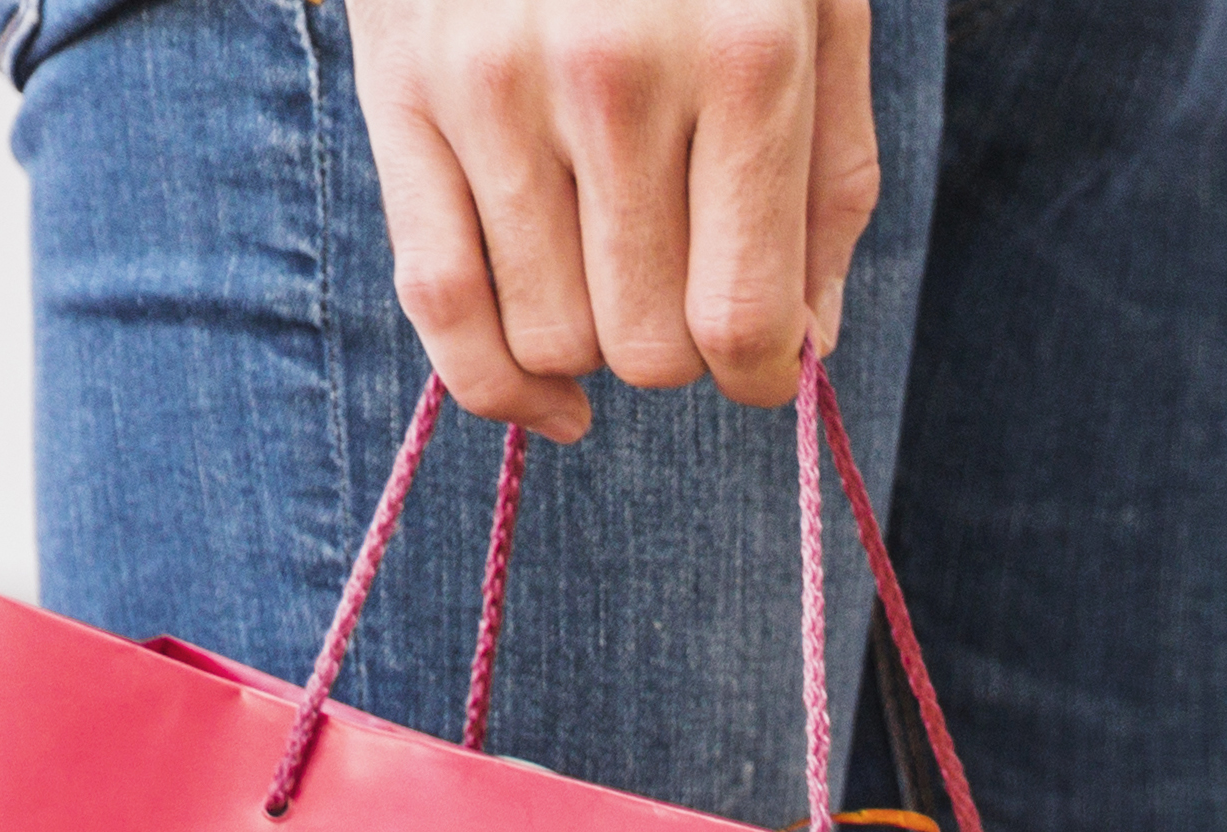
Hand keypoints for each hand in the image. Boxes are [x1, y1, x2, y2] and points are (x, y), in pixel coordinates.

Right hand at [350, 0, 881, 438]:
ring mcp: (492, 88)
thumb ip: (827, 187)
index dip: (764, 374)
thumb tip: (806, 349)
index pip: (745, 322)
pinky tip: (544, 399)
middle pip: (645, 345)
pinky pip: (436, 297)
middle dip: (680, 352)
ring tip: (614, 280)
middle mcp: (612, 81)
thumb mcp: (817, 24)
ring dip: (592, 346)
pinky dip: (492, 381)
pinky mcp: (399, 91)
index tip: (762, 355)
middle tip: (684, 285)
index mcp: (743, 65)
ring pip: (547, 336)